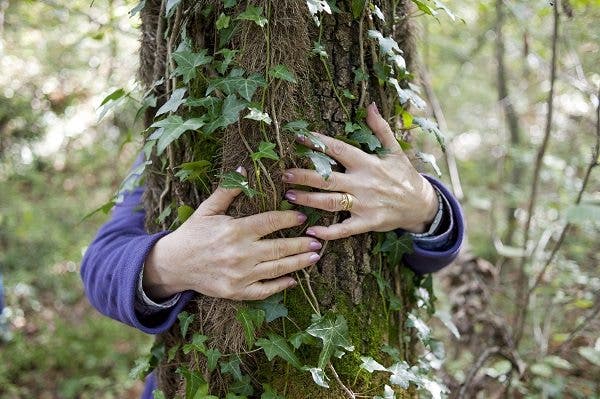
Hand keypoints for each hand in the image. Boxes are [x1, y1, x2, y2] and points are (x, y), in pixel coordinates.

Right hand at [143, 168, 321, 300]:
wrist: (173, 264)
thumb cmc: (192, 233)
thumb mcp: (208, 209)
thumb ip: (228, 190)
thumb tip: (244, 168)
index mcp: (235, 230)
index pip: (270, 222)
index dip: (289, 219)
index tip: (303, 217)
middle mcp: (240, 254)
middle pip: (280, 248)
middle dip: (302, 243)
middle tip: (317, 239)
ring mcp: (239, 275)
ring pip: (277, 269)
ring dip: (299, 263)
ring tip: (314, 257)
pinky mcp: (236, 292)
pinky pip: (264, 290)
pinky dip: (280, 286)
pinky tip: (293, 280)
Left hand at [282, 102, 438, 239]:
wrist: (421, 205)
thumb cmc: (403, 175)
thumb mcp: (395, 151)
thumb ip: (380, 128)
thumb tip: (370, 105)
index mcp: (368, 164)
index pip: (339, 150)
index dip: (319, 143)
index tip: (300, 137)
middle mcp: (363, 183)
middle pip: (329, 179)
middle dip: (305, 176)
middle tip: (285, 173)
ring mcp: (364, 204)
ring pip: (331, 202)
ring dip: (308, 200)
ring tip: (289, 195)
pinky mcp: (366, 222)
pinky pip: (345, 229)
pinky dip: (329, 232)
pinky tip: (312, 231)